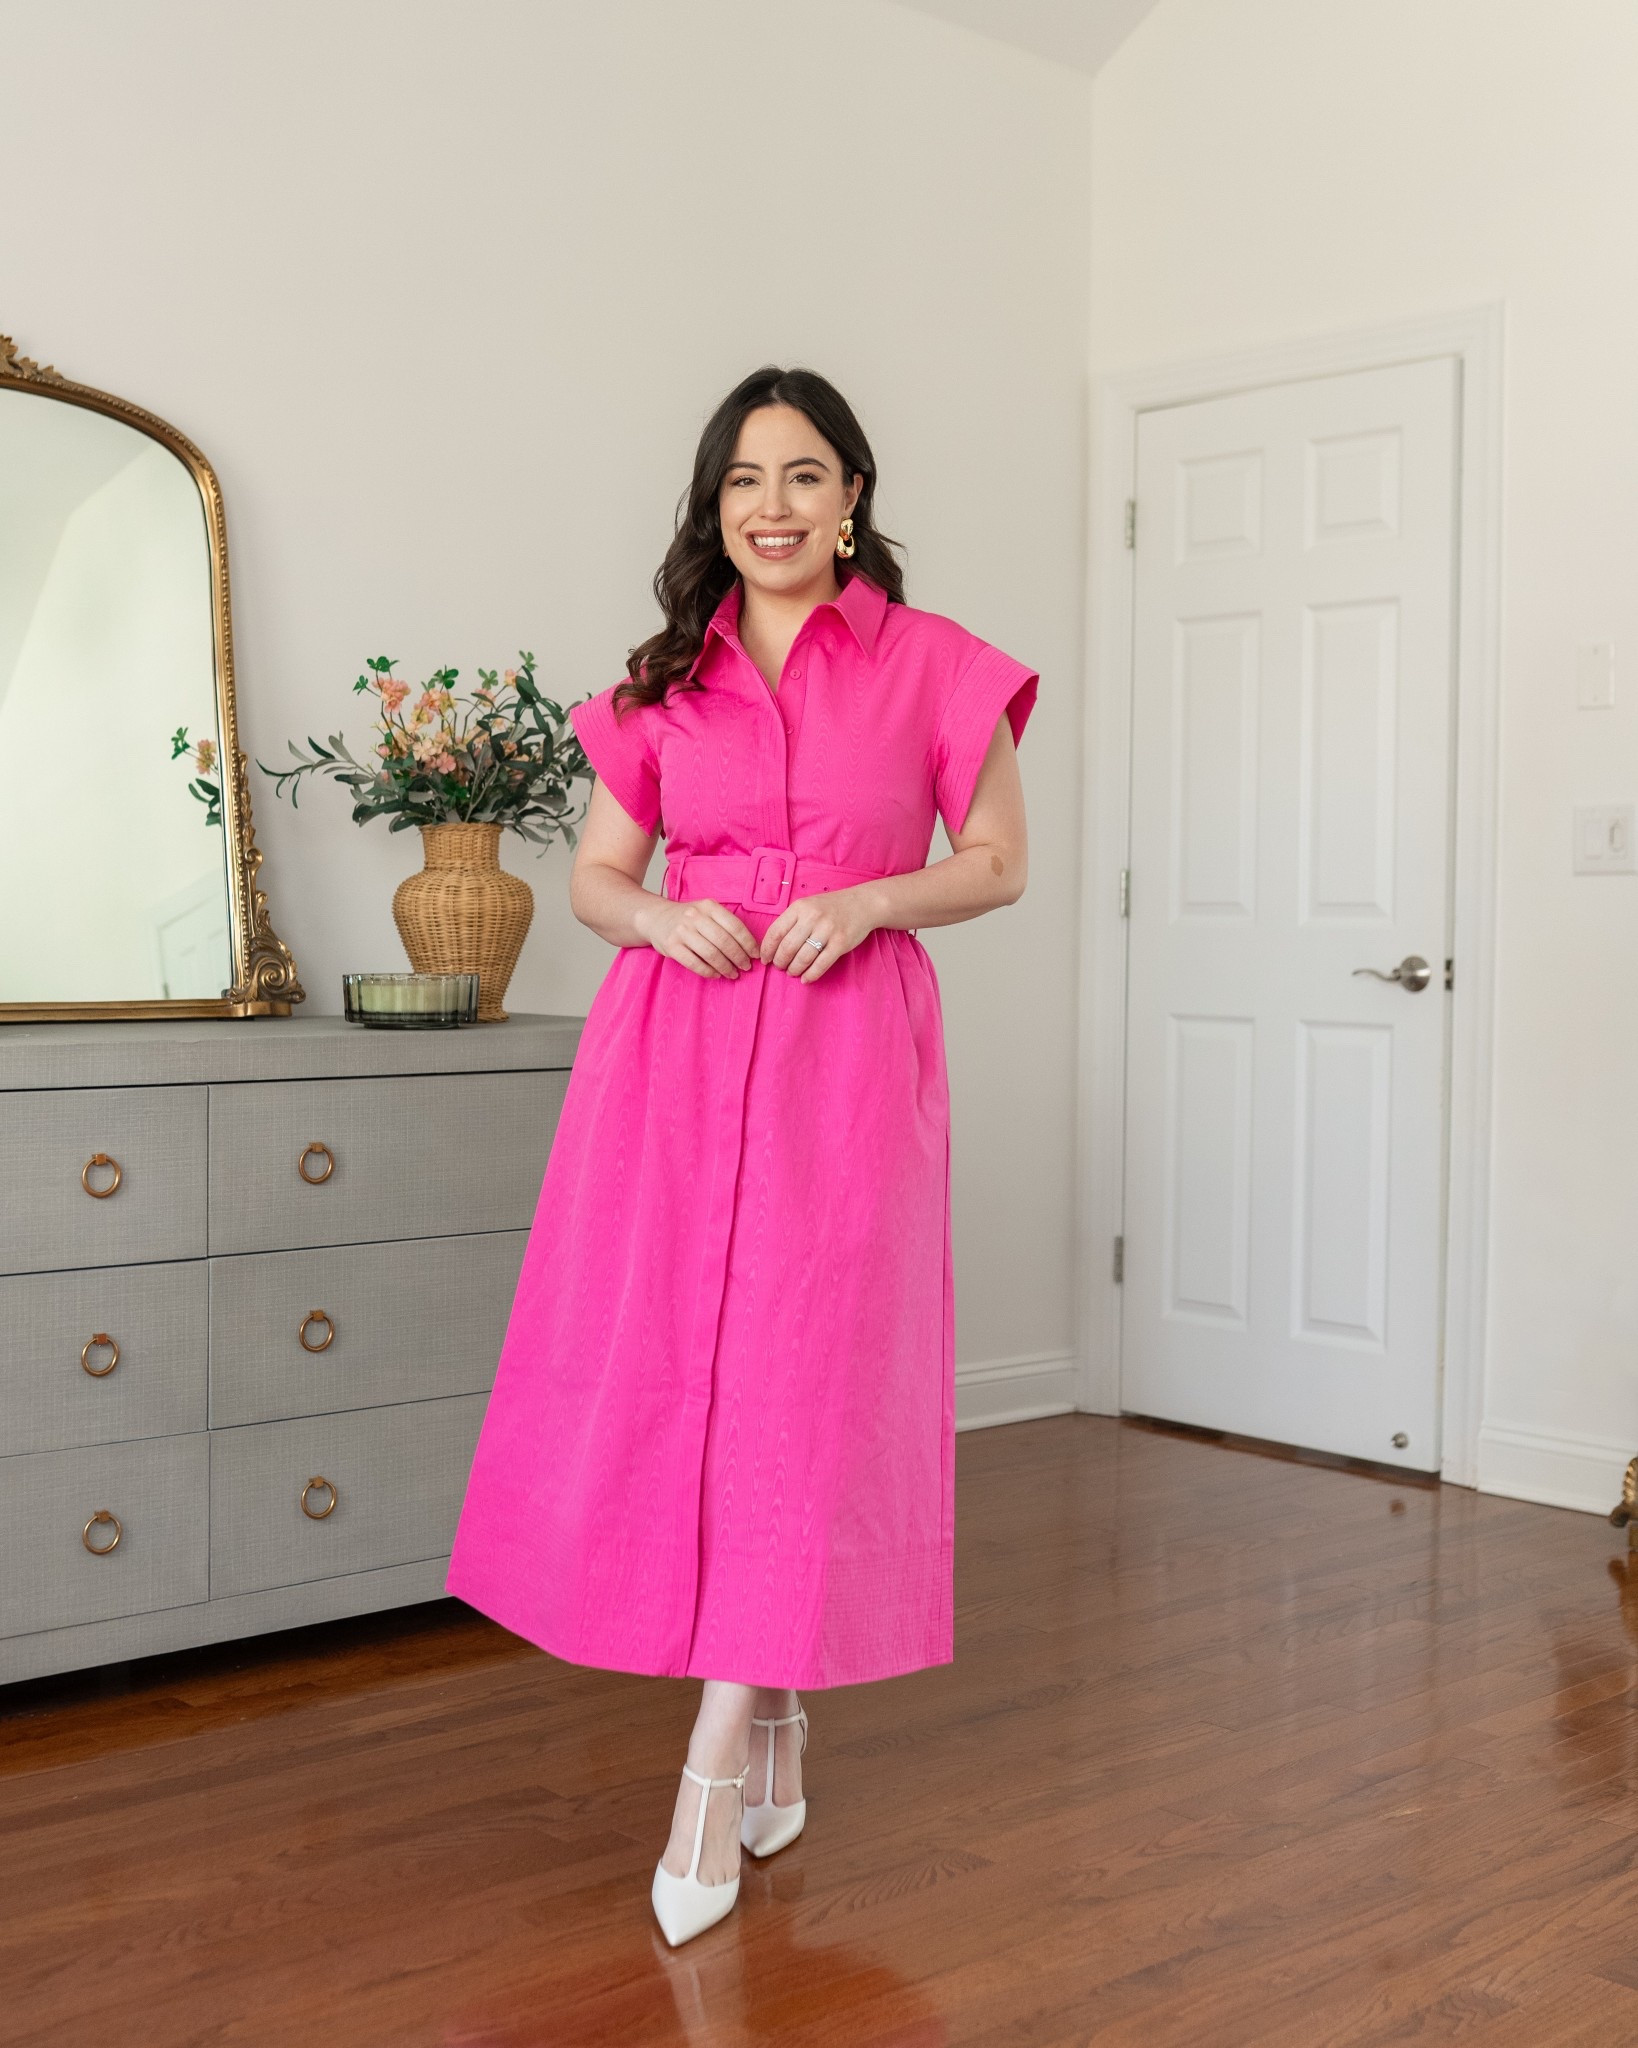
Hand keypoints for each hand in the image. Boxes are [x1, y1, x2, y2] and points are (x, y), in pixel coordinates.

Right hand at [636, 896, 756, 978]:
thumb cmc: (689, 919)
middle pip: (724, 941)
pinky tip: (716, 975)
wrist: (656, 918)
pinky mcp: (672, 946)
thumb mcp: (706, 912)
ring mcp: (682, 931)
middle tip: (746, 967)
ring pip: (710, 953)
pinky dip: (708, 971)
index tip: (756, 955)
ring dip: (725, 967)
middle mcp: (695, 916)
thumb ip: (725, 924)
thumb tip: (749, 948)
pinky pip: (694, 963)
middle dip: (739, 957)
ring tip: (733, 974)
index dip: (748, 943)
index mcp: (709, 906)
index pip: (734, 926)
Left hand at [760, 888, 876, 982]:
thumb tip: (773, 945)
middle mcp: (812, 917)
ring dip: (794, 969)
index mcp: (800, 907)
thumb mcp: (808, 906)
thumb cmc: (831, 907)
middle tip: (780, 967)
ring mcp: (828, 930)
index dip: (767, 949)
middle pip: (787, 947)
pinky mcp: (841, 943)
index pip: (776, 932)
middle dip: (780, 962)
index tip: (765, 959)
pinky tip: (806, 978)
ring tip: (792, 972)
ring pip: (803, 958)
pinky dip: (811, 974)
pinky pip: (821, 964)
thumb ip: (792, 921)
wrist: (863, 904)